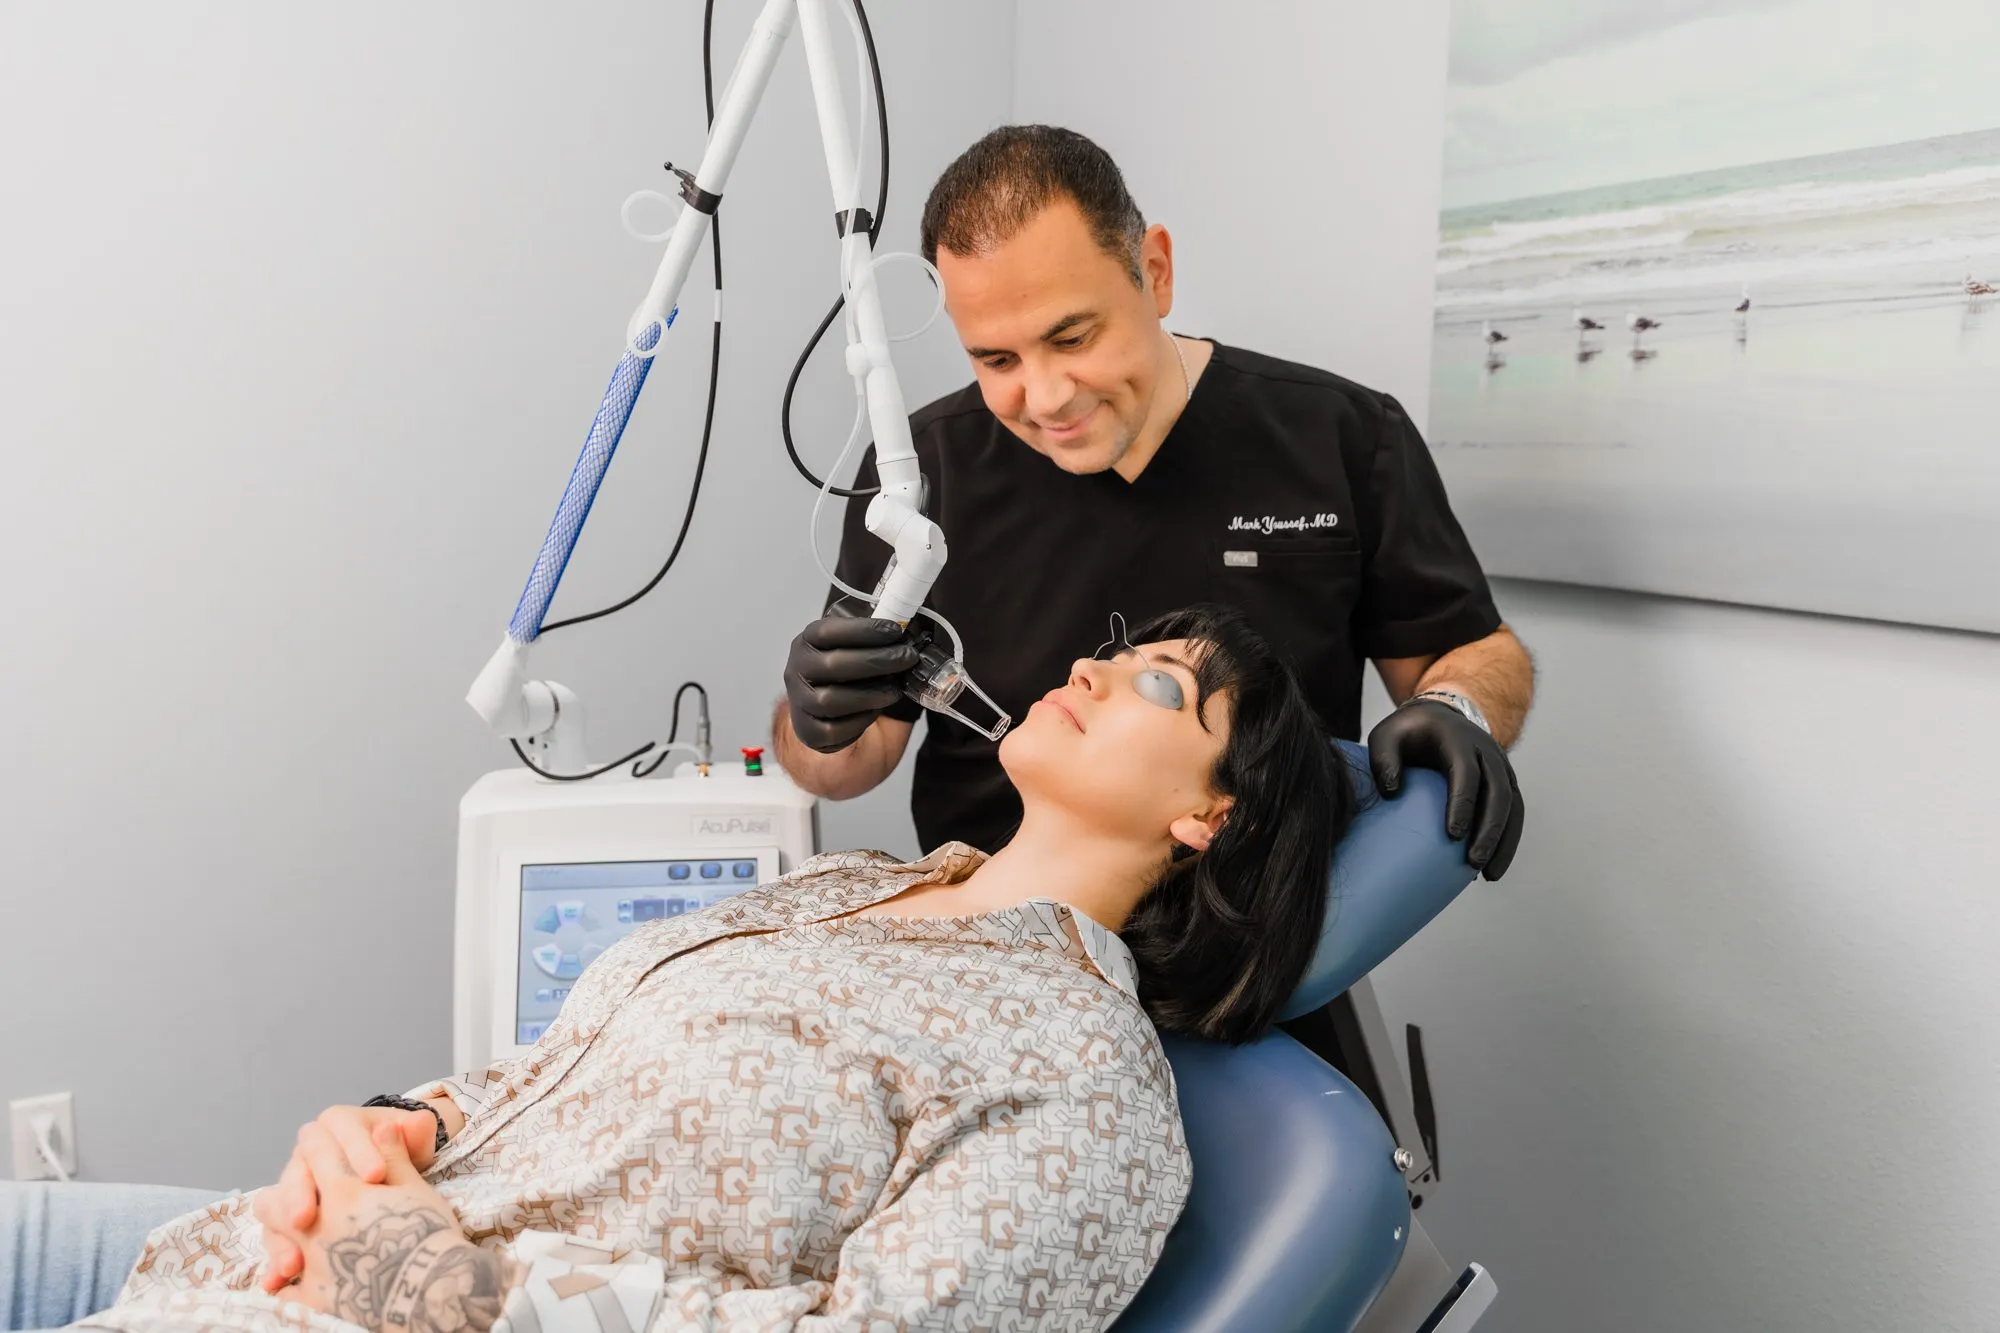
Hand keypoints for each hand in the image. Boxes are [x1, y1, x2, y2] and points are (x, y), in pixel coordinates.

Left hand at [258, 1122, 511, 1331]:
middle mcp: (317, 1224)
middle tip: (300, 1201)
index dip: (317, 1141)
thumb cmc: (428, 1232)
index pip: (317, 1152)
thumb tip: (385, 1126)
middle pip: (276, 1199)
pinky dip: (286, 1288)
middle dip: (285, 1193)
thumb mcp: (417, 1186)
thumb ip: (395, 1155)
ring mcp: (311, 1261)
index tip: (316, 1139)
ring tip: (288, 1245)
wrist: (431, 1287)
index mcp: (343, 1190)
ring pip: (273, 1240)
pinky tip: (289, 1287)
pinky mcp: (315, 1298)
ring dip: (277, 1238)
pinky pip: (286, 1291)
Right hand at [784, 604, 917, 753]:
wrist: (828, 711)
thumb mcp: (852, 647)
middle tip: (907, 658)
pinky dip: (860, 720)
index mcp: (806, 643)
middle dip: (877, 660)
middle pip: (832, 665)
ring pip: (831, 700)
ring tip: (895, 689)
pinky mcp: (808, 731)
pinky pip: (834, 730)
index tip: (895, 631)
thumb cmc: (846, 673)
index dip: (863, 630)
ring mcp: (799, 703)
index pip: (827, 632)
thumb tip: (905, 629)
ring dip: (870, 694)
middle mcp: (795, 671)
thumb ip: (870, 638)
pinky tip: (875, 710)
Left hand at [1367, 700, 1525, 879]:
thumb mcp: (1385, 737)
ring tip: (1490, 875)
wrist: (1440, 716)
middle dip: (1490, 829)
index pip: (1466, 773)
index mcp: (1458, 739)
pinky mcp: (1506, 782)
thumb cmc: (1407, 733)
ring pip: (1513, 806)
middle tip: (1474, 862)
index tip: (1453, 835)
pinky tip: (1492, 869)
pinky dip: (1507, 840)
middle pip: (1498, 792)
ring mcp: (1501, 766)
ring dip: (1504, 841)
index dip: (1463, 803)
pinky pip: (1514, 813)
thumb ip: (1383, 761)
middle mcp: (1487, 751)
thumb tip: (1391, 793)